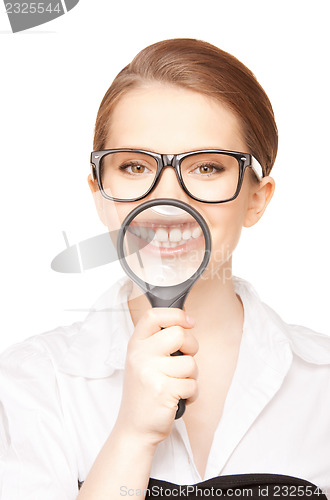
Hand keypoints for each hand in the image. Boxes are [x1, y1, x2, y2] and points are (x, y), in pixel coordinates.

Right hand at [114, 308, 197, 445]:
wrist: (134, 428)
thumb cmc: (145, 393)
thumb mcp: (143, 361)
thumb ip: (158, 342)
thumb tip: (186, 321)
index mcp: (136, 344)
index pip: (154, 315)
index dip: (175, 314)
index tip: (188, 322)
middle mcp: (140, 355)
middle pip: (180, 334)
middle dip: (192, 348)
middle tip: (184, 361)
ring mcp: (150, 372)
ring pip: (191, 363)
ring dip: (192, 376)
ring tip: (177, 385)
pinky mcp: (162, 390)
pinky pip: (193, 384)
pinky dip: (192, 394)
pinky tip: (178, 398)